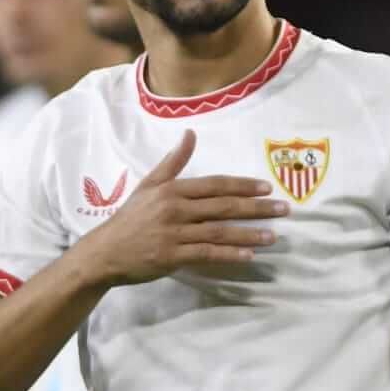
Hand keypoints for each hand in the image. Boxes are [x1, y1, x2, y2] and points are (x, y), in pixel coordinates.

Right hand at [82, 131, 288, 284]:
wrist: (105, 251)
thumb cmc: (130, 218)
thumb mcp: (149, 185)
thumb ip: (173, 162)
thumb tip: (190, 134)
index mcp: (172, 190)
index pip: (215, 185)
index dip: (242, 186)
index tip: (267, 188)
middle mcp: (176, 209)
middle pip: (223, 207)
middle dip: (256, 208)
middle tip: (284, 209)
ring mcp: (175, 233)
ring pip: (219, 232)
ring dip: (249, 233)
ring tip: (273, 236)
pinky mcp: (172, 256)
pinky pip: (207, 254)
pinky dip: (229, 254)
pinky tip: (249, 255)